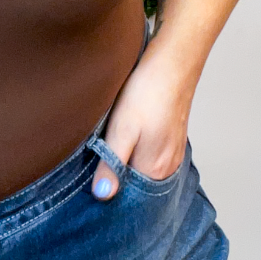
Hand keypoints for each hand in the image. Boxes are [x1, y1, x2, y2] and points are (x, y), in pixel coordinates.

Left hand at [91, 48, 193, 198]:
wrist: (172, 63)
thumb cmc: (147, 93)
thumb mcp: (121, 130)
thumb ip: (112, 164)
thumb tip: (103, 194)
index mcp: (155, 169)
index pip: (128, 196)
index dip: (107, 191)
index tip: (88, 186)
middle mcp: (167, 168)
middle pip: (136, 187)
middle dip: (115, 181)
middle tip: (92, 171)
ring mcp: (172, 155)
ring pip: (142, 172)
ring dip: (124, 169)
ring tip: (105, 157)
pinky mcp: (171, 141)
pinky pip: (149, 159)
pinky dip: (135, 158)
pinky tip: (124, 145)